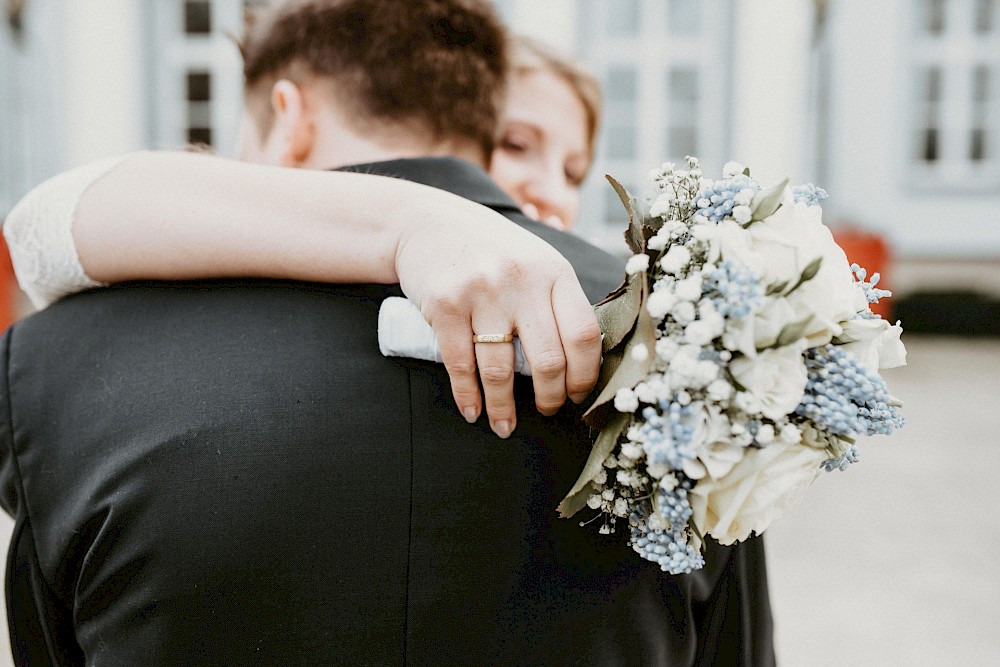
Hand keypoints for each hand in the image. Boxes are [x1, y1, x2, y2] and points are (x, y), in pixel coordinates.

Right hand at [393, 197, 600, 437]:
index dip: (585, 374)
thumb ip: (557, 300)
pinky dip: (468, 396)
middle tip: (547, 409)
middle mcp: (521, 280)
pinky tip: (474, 410)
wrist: (426, 222)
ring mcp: (482, 293)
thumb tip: (583, 359)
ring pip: (501, 370)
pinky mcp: (445, 306)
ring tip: (505, 425)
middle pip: (548, 359)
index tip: (579, 393)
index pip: (583, 334)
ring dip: (504, 408)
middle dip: (550, 397)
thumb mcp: (535, 260)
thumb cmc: (489, 249)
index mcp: (553, 272)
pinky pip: (461, 365)